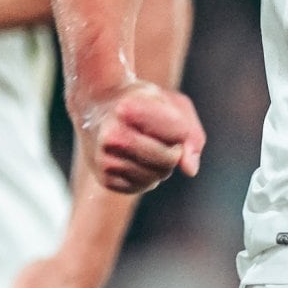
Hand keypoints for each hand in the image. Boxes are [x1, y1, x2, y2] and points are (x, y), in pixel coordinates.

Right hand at [76, 79, 201, 196]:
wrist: (97, 106)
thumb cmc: (142, 102)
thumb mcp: (170, 102)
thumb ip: (190, 133)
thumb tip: (190, 170)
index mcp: (128, 109)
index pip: (179, 132)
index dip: (181, 127)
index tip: (165, 115)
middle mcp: (112, 136)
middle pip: (169, 159)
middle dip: (173, 150)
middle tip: (157, 134)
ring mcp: (106, 159)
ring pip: (158, 176)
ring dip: (160, 165)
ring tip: (144, 144)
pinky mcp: (105, 178)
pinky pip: (143, 185)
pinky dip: (147, 175)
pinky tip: (135, 158)